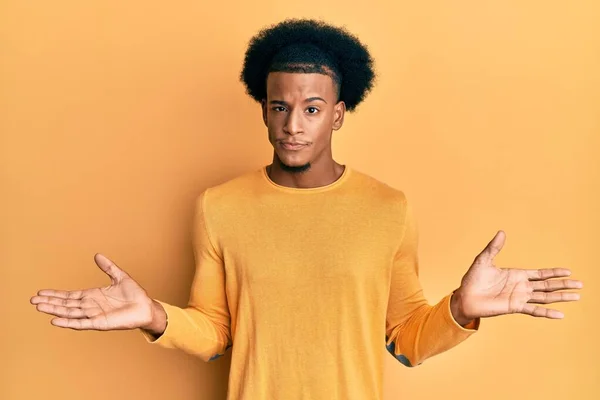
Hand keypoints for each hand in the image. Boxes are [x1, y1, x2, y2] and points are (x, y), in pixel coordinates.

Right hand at [30, 253, 163, 331]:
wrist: (146, 307)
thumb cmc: (135, 294)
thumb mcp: (120, 276)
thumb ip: (108, 267)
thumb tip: (97, 255)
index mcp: (93, 296)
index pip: (69, 296)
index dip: (55, 294)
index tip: (41, 292)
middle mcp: (90, 306)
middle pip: (65, 304)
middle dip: (50, 302)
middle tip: (32, 300)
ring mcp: (94, 315)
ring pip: (70, 313)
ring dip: (54, 310)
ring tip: (39, 307)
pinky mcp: (100, 323)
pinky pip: (81, 323)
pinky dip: (68, 322)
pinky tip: (55, 320)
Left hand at [452, 231, 582, 322]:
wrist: (465, 297)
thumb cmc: (472, 279)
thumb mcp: (483, 260)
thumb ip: (494, 247)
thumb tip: (501, 232)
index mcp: (517, 275)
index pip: (540, 274)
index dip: (554, 272)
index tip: (568, 271)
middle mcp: (521, 287)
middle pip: (547, 285)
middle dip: (563, 284)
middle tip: (580, 284)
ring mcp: (519, 297)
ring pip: (545, 297)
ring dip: (560, 297)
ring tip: (577, 297)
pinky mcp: (514, 307)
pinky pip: (534, 310)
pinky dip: (547, 313)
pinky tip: (560, 314)